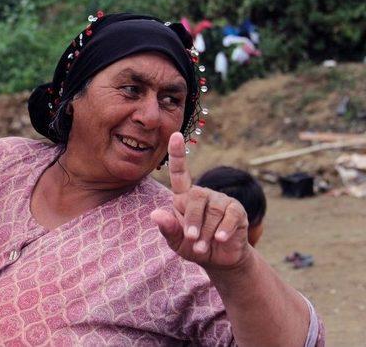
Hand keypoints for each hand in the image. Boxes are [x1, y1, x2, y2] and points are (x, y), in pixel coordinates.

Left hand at [151, 132, 250, 270]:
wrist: (219, 259)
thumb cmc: (194, 246)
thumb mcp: (176, 242)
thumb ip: (167, 229)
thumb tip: (155, 214)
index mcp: (184, 197)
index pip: (180, 172)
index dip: (178, 154)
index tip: (175, 134)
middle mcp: (203, 194)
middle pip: (196, 195)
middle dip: (192, 220)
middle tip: (191, 240)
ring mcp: (222, 201)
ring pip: (213, 210)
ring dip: (206, 232)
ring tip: (202, 247)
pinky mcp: (237, 210)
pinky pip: (231, 216)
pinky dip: (224, 230)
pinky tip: (221, 239)